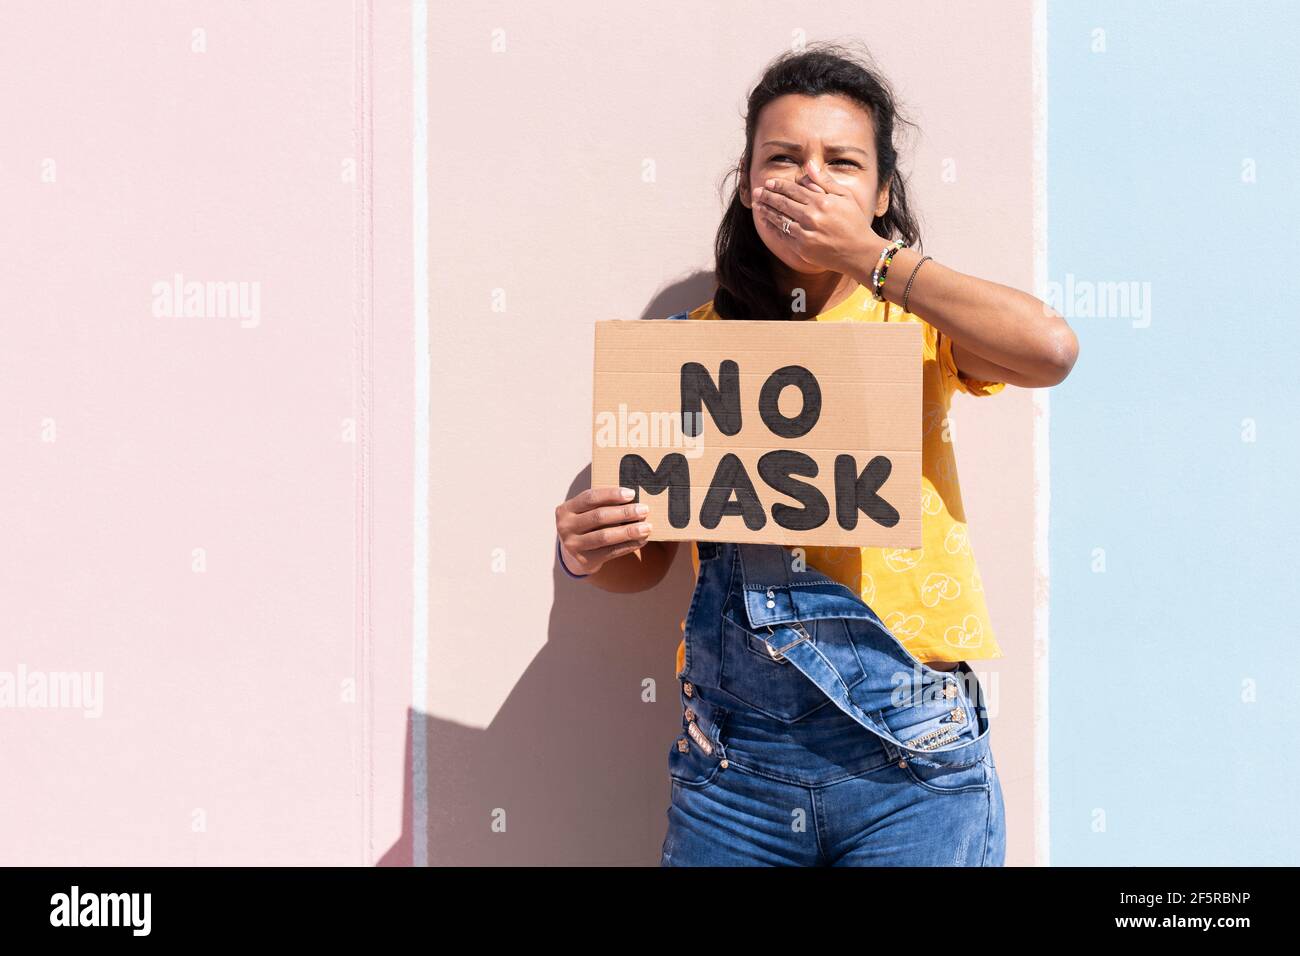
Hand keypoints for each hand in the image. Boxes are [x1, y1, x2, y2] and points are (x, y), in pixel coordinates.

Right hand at [555, 486, 652, 576]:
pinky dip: (628, 545)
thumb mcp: (586, 512)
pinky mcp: (584, 560)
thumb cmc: (587, 526)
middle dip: (624, 512)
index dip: (611, 495)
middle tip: (644, 510)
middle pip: (599, 516)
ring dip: (629, 531)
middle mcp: (566, 527)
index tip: (632, 494)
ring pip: (605, 536)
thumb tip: (634, 499)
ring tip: (646, 527)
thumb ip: (603, 504)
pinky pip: (610, 552)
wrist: (574, 555)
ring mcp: (573, 545)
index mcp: (566, 509)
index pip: (590, 497)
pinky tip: (641, 541)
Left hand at [751, 159, 883, 276]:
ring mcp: (805, 234)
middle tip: (757, 192)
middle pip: (783, 203)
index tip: (768, 182)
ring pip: (780, 219)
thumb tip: (808, 165)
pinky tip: (767, 222)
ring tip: (757, 205)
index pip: (794, 190)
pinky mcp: (802, 248)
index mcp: (821, 202)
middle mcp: (811, 217)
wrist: (859, 253)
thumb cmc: (854, 223)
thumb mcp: (845, 196)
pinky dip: (773, 228)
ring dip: (767, 211)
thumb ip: (824, 181)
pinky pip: (783, 236)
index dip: (779, 186)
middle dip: (768, 196)